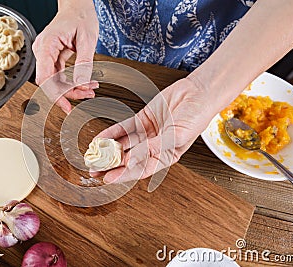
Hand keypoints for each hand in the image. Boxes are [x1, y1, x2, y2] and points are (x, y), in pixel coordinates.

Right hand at [32, 0, 98, 112]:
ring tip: (91, 89)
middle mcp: (42, 51)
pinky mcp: (52, 57)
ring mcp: (46, 55)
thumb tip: (82, 83)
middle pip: (50, 82)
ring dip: (73, 88)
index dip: (54, 95)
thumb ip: (84, 62)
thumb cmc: (80, 16)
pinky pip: (60, 75)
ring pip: (56, 81)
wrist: (77, 5)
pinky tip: (86, 83)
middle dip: (69, 93)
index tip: (66, 106)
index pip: (45, 77)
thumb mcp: (87, 39)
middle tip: (87, 96)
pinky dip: (73, 81)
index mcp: (46, 45)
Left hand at [91, 76, 219, 183]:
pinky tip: (100, 137)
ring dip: (108, 150)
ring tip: (93, 155)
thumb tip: (131, 161)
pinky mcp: (142, 119)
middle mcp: (155, 147)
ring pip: (124, 144)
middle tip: (94, 170)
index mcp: (166, 157)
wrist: (198, 92)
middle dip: (111, 165)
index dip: (123, 175)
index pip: (141, 170)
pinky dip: (111, 133)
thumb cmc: (196, 116)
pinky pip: (123, 128)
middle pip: (129, 159)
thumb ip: (153, 148)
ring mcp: (147, 133)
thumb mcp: (176, 136)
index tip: (108, 178)